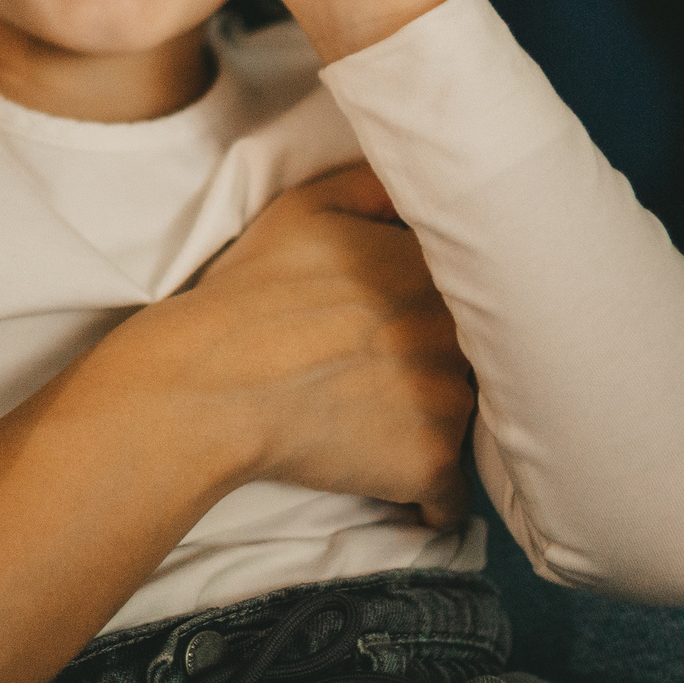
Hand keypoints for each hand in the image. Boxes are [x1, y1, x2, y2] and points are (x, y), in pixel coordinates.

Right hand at [135, 165, 474, 528]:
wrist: (211, 381)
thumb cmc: (251, 293)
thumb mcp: (304, 207)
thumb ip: (376, 187)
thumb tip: (420, 184)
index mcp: (433, 270)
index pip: (470, 291)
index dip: (435, 309)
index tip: (401, 324)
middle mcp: (456, 333)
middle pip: (472, 356)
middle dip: (439, 367)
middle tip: (383, 376)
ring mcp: (448, 403)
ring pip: (463, 421)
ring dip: (432, 426)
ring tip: (380, 426)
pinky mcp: (430, 464)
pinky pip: (448, 494)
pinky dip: (427, 498)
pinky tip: (396, 487)